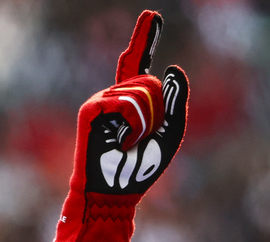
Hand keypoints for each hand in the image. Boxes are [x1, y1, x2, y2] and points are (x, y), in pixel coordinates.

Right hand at [28, 11, 188, 241]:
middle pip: (154, 81)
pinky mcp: (92, 109)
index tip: (153, 15)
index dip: (145, 37)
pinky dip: (135, 126)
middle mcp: (115, 96)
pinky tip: (121, 143)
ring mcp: (102, 100)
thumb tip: (173, 68)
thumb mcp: (171, 134)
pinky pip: (128, 102)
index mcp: (133, 102)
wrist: (115, 194)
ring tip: (129, 144)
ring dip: (148, 123)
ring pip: (145, 91)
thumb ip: (177, 102)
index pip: (139, 63)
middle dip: (160, 112)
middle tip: (143, 139)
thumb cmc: (140, 171)